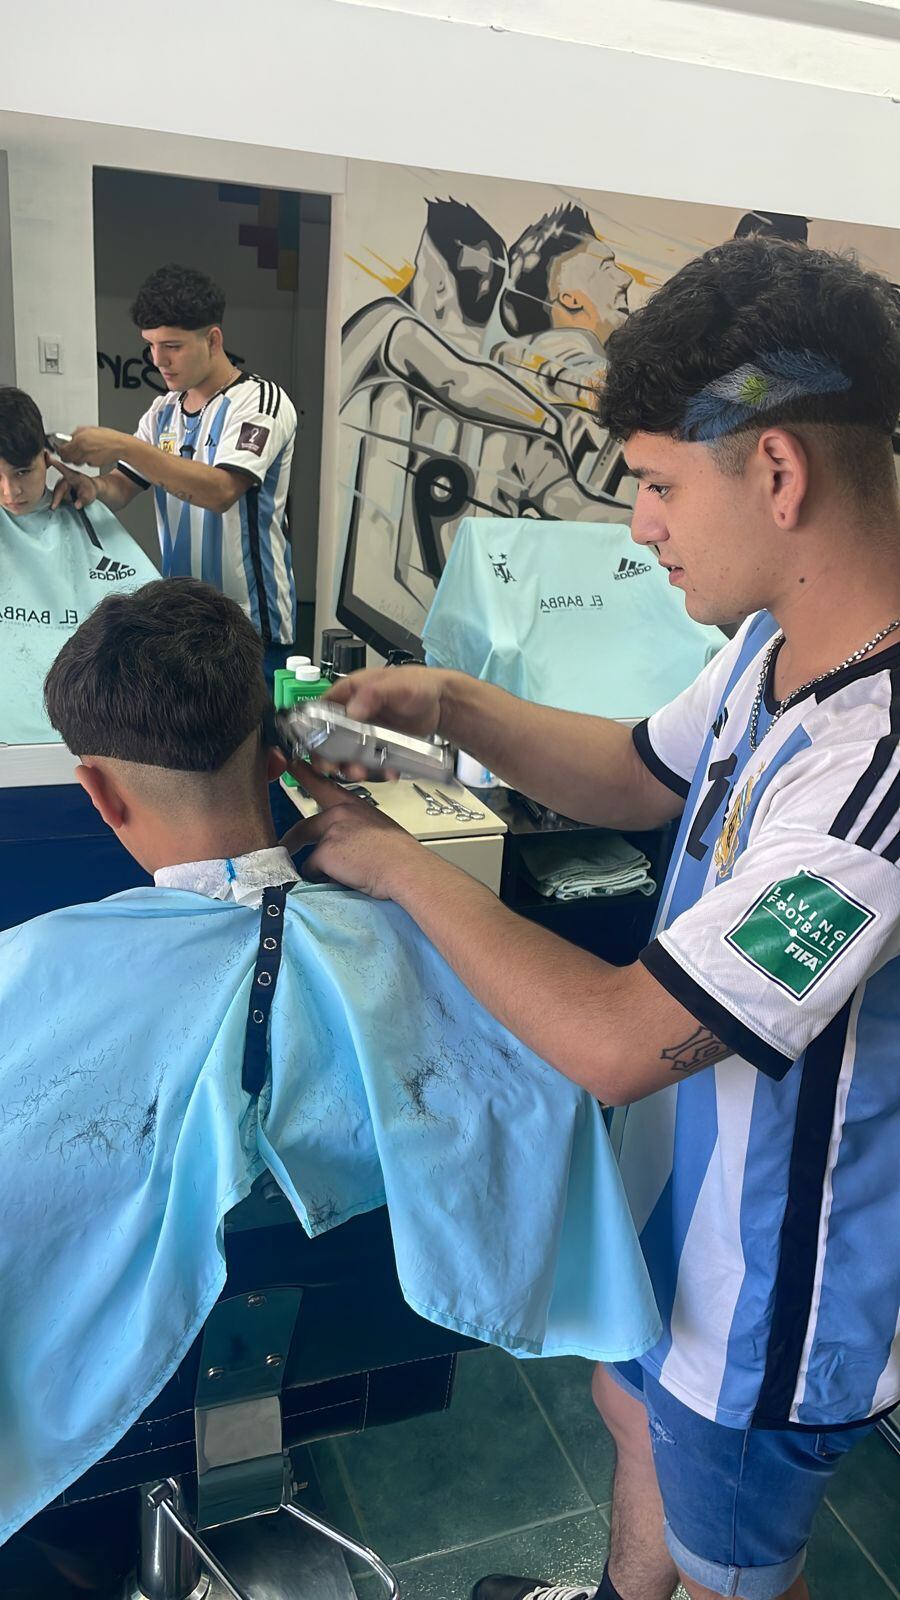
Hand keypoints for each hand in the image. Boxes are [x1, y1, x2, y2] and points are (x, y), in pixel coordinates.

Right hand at [49, 460, 97, 510]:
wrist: (91, 490)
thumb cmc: (90, 489)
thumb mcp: (90, 496)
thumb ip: (83, 500)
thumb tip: (76, 505)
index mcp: (72, 475)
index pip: (62, 468)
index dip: (55, 463)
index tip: (48, 456)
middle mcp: (65, 478)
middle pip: (57, 488)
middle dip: (56, 498)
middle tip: (54, 506)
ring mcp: (61, 483)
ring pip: (57, 493)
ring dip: (60, 500)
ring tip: (71, 500)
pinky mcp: (59, 487)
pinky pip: (57, 495)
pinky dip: (59, 499)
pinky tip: (68, 500)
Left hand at [56, 427, 127, 468]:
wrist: (120, 446)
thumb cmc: (108, 437)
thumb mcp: (90, 429)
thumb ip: (77, 433)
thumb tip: (70, 436)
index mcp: (80, 439)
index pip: (63, 448)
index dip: (60, 449)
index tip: (60, 449)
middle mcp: (82, 449)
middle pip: (67, 457)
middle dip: (65, 456)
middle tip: (66, 453)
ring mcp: (87, 458)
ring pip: (75, 462)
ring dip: (75, 458)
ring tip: (80, 453)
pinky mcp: (93, 463)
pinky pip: (85, 463)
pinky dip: (85, 460)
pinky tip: (90, 455)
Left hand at [280, 764, 431, 898]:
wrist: (405, 868)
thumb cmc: (400, 854)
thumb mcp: (378, 828)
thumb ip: (356, 829)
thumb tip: (347, 845)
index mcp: (353, 805)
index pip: (322, 784)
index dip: (303, 774)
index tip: (291, 764)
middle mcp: (338, 814)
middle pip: (303, 827)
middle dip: (293, 842)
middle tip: (289, 849)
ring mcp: (330, 831)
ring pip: (310, 854)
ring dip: (320, 866)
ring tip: (343, 873)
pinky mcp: (324, 852)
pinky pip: (313, 871)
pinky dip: (324, 879)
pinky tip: (344, 878)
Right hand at [311, 665, 450, 781]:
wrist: (441, 704)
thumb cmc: (417, 685)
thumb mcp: (395, 684)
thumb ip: (373, 693)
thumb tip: (352, 710)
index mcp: (349, 694)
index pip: (319, 712)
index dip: (313, 731)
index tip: (316, 748)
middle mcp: (352, 715)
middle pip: (329, 739)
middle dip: (330, 757)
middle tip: (337, 768)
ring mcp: (365, 734)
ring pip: (348, 755)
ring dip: (352, 767)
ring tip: (362, 773)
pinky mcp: (378, 748)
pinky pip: (371, 763)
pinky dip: (377, 771)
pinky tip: (388, 772)